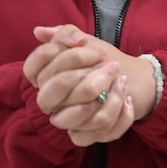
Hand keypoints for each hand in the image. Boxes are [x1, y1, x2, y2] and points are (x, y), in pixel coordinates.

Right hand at [23, 26, 134, 144]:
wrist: (133, 79)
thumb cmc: (102, 60)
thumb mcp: (86, 41)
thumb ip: (64, 34)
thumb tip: (40, 31)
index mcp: (44, 78)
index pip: (34, 69)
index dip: (61, 54)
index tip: (84, 42)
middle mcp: (50, 102)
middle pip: (58, 88)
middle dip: (89, 74)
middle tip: (112, 66)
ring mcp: (66, 121)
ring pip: (81, 112)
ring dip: (109, 95)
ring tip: (122, 81)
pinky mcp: (85, 136)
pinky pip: (97, 132)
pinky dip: (119, 115)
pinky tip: (127, 100)